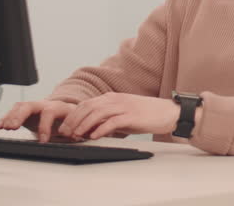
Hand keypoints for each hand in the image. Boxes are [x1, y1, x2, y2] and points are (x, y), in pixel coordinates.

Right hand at [0, 100, 80, 142]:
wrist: (66, 112)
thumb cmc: (70, 120)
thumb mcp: (75, 125)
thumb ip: (76, 132)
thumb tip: (77, 137)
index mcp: (59, 107)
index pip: (50, 112)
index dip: (45, 126)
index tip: (42, 140)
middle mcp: (45, 104)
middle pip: (30, 105)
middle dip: (20, 116)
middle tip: (12, 128)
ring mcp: (34, 107)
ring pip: (20, 107)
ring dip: (11, 117)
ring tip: (5, 127)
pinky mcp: (26, 111)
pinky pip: (14, 111)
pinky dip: (6, 118)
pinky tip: (0, 125)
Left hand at [56, 93, 178, 140]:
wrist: (169, 112)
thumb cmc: (146, 115)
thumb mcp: (123, 114)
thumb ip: (108, 119)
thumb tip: (90, 129)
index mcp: (112, 97)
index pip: (86, 104)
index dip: (73, 115)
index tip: (64, 127)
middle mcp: (116, 99)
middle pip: (88, 107)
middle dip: (73, 120)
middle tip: (64, 133)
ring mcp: (124, 106)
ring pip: (97, 113)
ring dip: (84, 124)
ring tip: (76, 135)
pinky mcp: (132, 116)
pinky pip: (112, 121)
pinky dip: (101, 128)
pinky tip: (93, 136)